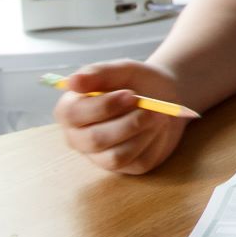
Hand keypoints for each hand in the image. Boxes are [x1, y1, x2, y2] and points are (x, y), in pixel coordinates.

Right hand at [55, 60, 190, 176]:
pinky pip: (137, 161)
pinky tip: (158, 127)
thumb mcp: (120, 70)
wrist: (165, 96)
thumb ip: (97, 73)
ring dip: (143, 132)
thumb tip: (72, 81)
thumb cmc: (135, 82)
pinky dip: (153, 141)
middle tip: (151, 107)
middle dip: (128, 123)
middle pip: (95, 140)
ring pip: (116, 156)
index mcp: (70, 110)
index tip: (130, 94)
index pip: (73, 115)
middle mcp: (79, 137)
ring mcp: (101, 156)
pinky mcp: (126, 167)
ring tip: (157, 114)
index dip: (104, 106)